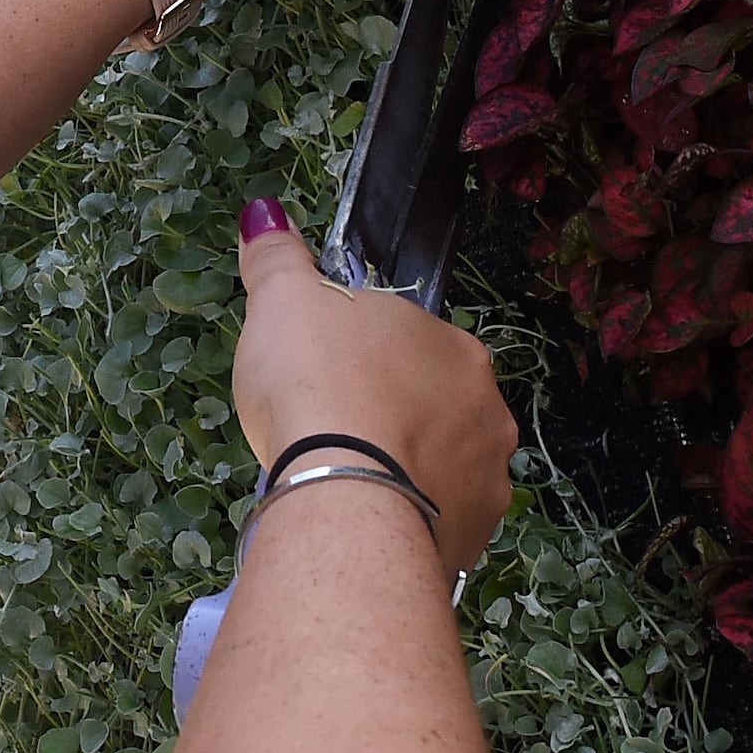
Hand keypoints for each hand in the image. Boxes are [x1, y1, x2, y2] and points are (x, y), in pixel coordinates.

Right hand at [230, 200, 511, 580]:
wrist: (344, 497)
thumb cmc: (316, 386)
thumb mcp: (282, 306)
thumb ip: (277, 260)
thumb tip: (264, 213)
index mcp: (455, 348)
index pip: (411, 351)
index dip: (363, 368)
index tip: (325, 388)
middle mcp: (488, 411)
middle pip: (436, 412)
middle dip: (392, 424)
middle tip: (333, 441)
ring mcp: (487, 480)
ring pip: (442, 473)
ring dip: (405, 477)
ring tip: (348, 491)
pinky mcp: (471, 539)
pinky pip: (437, 527)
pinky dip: (407, 526)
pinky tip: (365, 527)